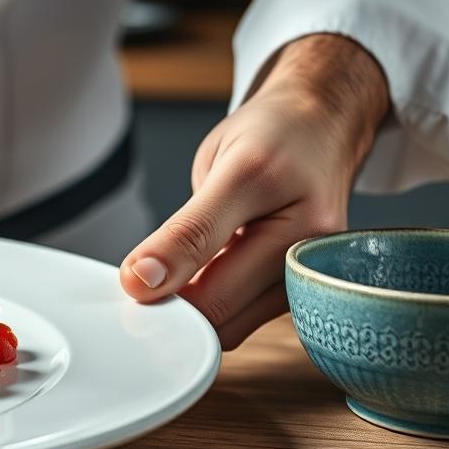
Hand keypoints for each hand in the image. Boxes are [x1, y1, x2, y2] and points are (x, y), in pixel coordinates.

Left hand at [119, 34, 389, 348]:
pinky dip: (209, 298)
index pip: (213, 303)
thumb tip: (142, 282)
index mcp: (296, 236)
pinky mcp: (292, 288)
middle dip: (174, 308)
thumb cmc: (279, 137)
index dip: (160, 303)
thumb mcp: (228, 169)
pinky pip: (239, 312)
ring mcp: (301, 284)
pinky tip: (197, 268)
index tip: (127, 285)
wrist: (320, 124)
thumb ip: (187, 232)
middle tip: (141, 275)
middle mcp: (307, 270)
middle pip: (221, 323)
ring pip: (229, 324)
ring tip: (174, 263)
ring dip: (193, 306)